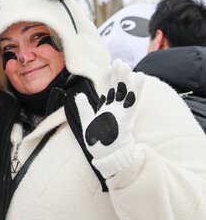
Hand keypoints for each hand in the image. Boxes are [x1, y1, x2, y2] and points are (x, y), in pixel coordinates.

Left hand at [74, 60, 142, 177]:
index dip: (108, 79)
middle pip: (117, 89)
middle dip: (118, 75)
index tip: (109, 66)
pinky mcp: (126, 119)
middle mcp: (115, 110)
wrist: (107, 158)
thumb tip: (79, 95)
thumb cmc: (98, 143)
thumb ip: (84, 108)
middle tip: (119, 61)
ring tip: (126, 66)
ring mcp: (121, 113)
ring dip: (125, 79)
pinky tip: (139, 77)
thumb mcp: (87, 122)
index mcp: (107, 110)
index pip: (108, 91)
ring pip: (125, 93)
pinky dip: (136, 90)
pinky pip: (131, 102)